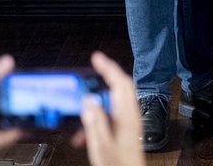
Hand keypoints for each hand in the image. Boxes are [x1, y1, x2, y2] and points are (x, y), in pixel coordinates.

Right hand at [75, 51, 144, 165]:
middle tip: (92, 71)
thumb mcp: (100, 144)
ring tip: (80, 124)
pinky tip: (85, 135)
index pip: (120, 82)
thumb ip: (94, 120)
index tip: (97, 57)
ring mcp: (130, 122)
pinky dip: (98, 118)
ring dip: (97, 106)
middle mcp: (131, 115)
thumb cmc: (118, 165)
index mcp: (127, 115)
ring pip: (114, 102)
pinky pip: (112, 115)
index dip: (108, 67)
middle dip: (106, 77)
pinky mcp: (127, 129)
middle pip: (121, 87)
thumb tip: (89, 99)